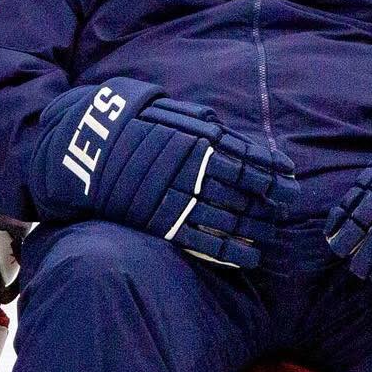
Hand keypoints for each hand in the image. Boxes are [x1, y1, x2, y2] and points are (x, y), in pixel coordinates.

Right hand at [30, 78, 296, 267]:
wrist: (81, 148)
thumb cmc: (125, 125)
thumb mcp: (164, 113)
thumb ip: (199, 124)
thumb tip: (228, 132)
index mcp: (197, 139)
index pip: (249, 158)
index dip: (273, 173)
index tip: (289, 182)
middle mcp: (194, 169)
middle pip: (245, 191)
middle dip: (269, 203)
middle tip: (284, 211)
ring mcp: (177, 197)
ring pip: (229, 219)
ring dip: (254, 229)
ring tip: (268, 236)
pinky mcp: (161, 222)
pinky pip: (203, 242)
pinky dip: (229, 252)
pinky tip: (248, 258)